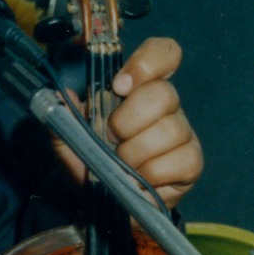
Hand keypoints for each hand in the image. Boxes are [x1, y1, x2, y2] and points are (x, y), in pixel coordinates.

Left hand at [53, 36, 202, 208]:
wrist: (105, 201)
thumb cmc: (92, 161)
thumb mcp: (69, 137)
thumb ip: (63, 115)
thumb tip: (63, 95)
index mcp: (139, 88)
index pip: (164, 53)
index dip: (147, 62)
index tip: (119, 85)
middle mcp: (167, 106)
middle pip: (163, 93)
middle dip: (128, 120)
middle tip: (111, 138)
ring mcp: (183, 133)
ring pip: (169, 130)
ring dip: (135, 153)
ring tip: (121, 164)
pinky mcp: (191, 163)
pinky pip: (177, 162)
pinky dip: (149, 174)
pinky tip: (139, 180)